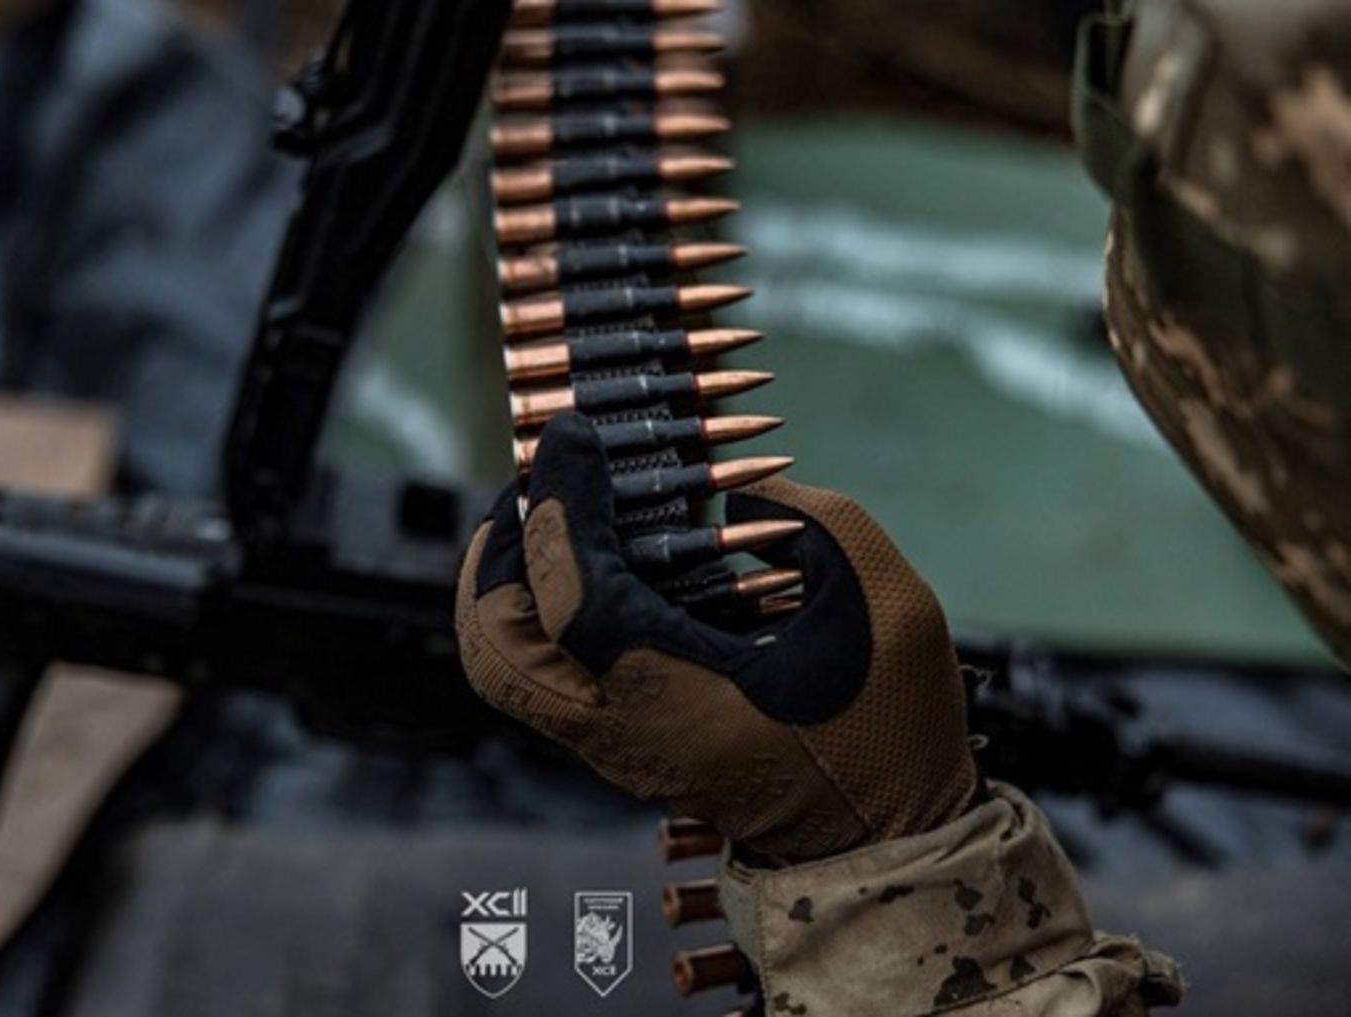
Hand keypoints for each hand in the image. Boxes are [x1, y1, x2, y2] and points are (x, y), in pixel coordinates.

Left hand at [455, 414, 978, 861]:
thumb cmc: (890, 731)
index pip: (568, 592)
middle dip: (497, 549)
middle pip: (492, 642)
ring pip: (504, 666)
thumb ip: (814, 523)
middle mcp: (619, 729)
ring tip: (552, 514)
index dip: (558, 500)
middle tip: (538, 482)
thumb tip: (733, 495)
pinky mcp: (620, 748)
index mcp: (673, 694)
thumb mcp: (886, 603)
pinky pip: (541, 677)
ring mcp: (611, 747)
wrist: (885, 845)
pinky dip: (539, 611)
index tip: (571, 434)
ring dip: (509, 582)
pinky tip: (594, 560)